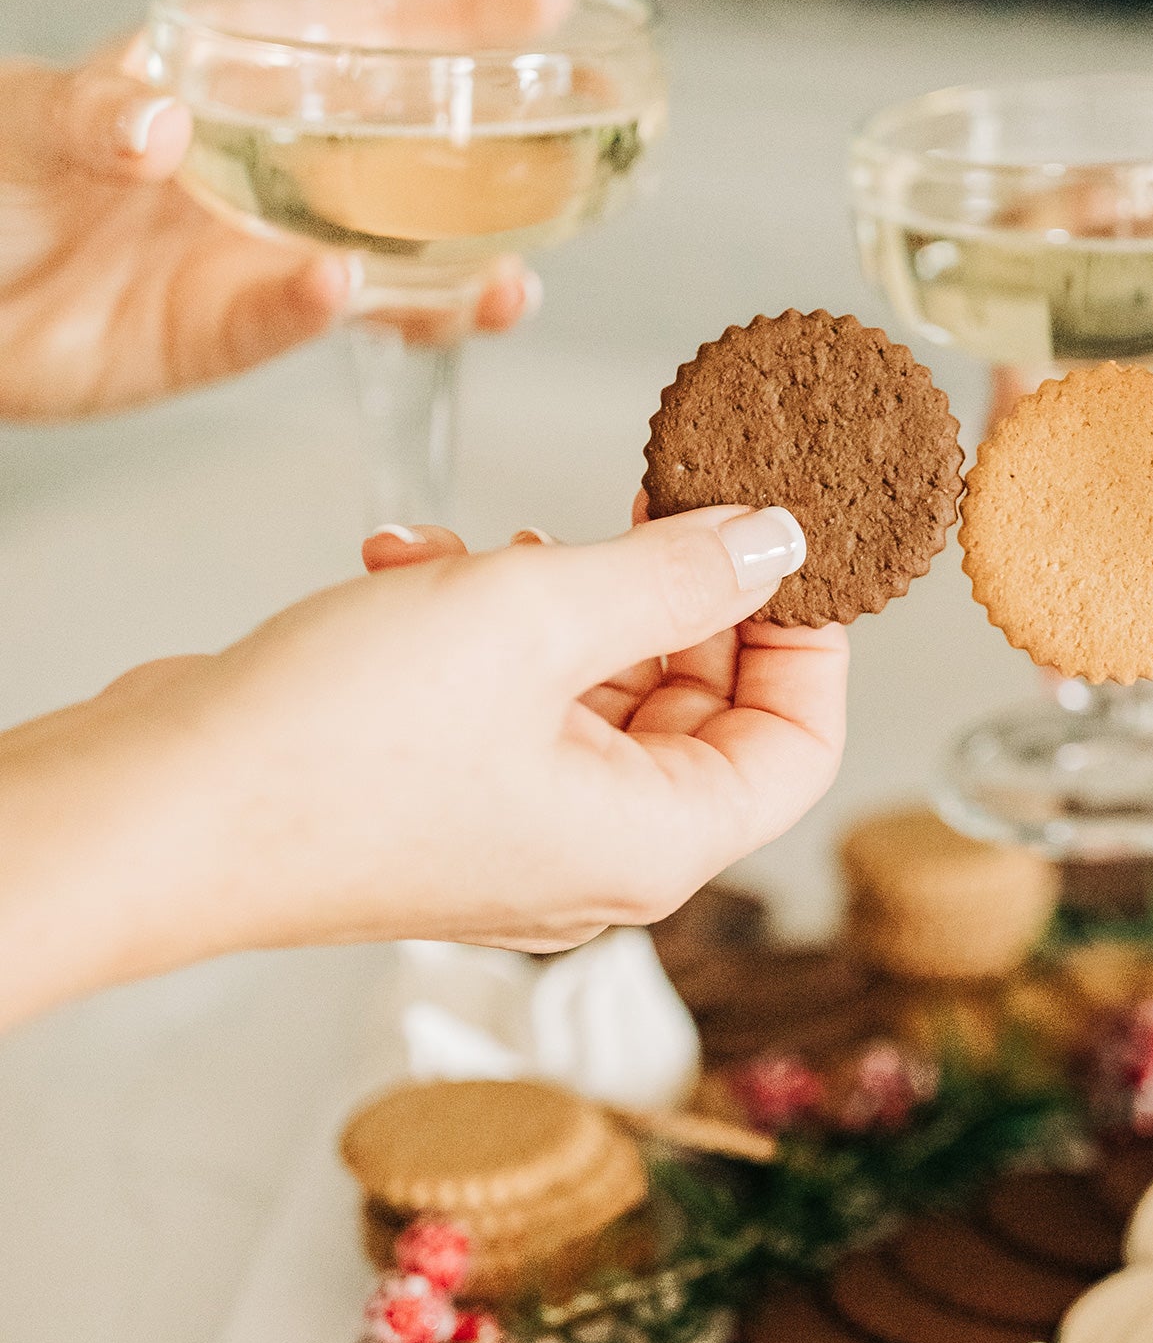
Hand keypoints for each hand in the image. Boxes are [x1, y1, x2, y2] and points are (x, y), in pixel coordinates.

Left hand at [0, 36, 535, 420]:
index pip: (360, 34)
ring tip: (510, 285)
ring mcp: (249, 256)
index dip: (456, 16)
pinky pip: (287, 328)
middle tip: (579, 150)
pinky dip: (321, 316)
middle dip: (499, 156)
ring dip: (452, 280)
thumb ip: (92, 113)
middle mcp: (259, 170)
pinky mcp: (219, 335)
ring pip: (381, 269)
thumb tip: (159, 125)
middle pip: (403, 160)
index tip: (544, 2)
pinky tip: (349, 299)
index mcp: (227, 81)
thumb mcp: (25, 117)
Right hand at [0, 506, 845, 1024]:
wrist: (156, 810)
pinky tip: (415, 565)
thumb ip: (672, 576)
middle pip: (704, 709)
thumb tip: (777, 543)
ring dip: (560, 595)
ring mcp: (525, 829)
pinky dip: (485, 626)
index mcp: (658, 843)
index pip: (799, 744)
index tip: (781, 533)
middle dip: (671, 592)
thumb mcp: (535, 618)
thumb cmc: (331, 748)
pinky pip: (516, 699)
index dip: (807, 634)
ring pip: (600, 690)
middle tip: (645, 490)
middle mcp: (603, 852)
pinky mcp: (452, 800)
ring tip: (490, 541)